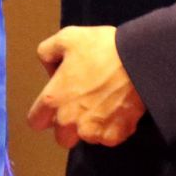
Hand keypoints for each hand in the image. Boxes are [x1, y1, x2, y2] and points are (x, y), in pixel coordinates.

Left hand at [27, 26, 146, 148]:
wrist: (139, 60)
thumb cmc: (101, 48)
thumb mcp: (66, 37)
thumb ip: (47, 53)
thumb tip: (50, 71)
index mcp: (54, 99)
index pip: (35, 122)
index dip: (43, 114)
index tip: (54, 105)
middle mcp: (70, 122)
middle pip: (61, 137)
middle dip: (68, 126)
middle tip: (82, 104)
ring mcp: (93, 132)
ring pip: (86, 138)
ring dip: (91, 127)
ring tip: (103, 103)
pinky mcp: (115, 136)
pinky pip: (108, 137)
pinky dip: (111, 127)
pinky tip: (117, 108)